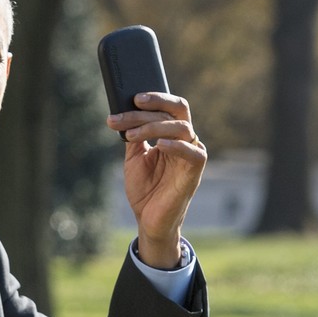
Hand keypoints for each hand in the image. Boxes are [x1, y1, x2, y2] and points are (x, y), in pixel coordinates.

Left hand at [106, 92, 206, 268]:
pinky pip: (193, 153)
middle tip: (132, 104)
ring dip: (153, 126)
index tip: (129, 97)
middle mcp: (184, 140)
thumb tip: (122, 112)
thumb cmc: (144, 188)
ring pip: (180, 127)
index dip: (152, 99)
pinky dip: (175, 146)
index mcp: (171, 135)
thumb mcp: (134, 158)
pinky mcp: (195, 172)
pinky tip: (157, 145)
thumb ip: (134, 136)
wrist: (148, 219)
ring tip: (130, 134)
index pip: (168, 108)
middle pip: (176, 111)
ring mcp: (191, 155)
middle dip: (154, 104)